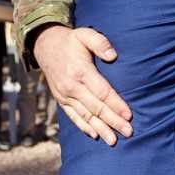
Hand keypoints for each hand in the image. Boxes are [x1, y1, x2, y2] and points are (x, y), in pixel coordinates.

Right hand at [35, 25, 131, 145]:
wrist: (45, 46)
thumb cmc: (71, 41)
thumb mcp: (85, 34)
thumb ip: (100, 42)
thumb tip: (113, 55)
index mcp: (80, 71)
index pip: (102, 92)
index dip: (116, 104)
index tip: (129, 115)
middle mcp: (71, 86)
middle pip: (96, 108)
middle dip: (113, 121)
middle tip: (129, 132)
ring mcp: (65, 95)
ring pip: (85, 116)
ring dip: (100, 129)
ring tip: (113, 140)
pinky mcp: (61, 100)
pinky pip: (73, 116)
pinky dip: (83, 126)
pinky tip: (94, 135)